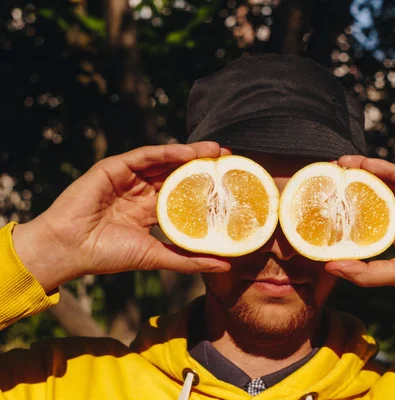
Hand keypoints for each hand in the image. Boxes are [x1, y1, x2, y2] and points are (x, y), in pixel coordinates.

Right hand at [13, 142, 231, 291]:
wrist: (69, 250)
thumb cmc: (108, 256)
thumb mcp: (156, 257)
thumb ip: (189, 260)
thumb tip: (225, 265)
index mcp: (150, 211)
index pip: (184, 195)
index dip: (206, 189)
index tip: (232, 185)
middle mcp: (141, 192)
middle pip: (178, 174)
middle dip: (204, 166)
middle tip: (230, 160)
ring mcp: (128, 179)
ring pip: (164, 161)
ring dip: (191, 154)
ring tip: (217, 150)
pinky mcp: (114, 167)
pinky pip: (145, 156)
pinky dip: (167, 152)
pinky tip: (188, 152)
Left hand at [325, 156, 394, 314]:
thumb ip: (365, 273)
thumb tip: (329, 267)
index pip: (369, 214)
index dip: (349, 205)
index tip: (325, 198)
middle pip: (378, 192)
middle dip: (354, 182)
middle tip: (329, 173)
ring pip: (392, 181)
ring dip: (367, 170)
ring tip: (343, 163)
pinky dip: (390, 169)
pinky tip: (369, 164)